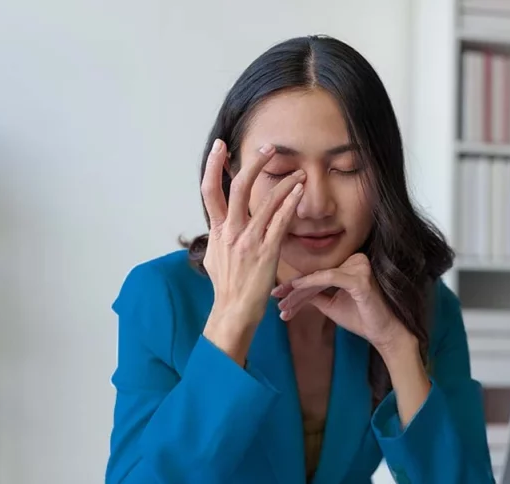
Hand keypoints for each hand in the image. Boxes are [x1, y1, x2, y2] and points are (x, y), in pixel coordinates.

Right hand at [200, 140, 304, 363]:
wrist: (234, 310)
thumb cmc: (226, 287)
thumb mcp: (214, 257)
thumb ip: (217, 237)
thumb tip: (216, 224)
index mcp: (217, 230)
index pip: (210, 190)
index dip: (214, 166)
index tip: (221, 146)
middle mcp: (231, 232)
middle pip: (238, 187)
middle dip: (253, 163)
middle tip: (268, 147)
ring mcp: (249, 241)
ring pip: (265, 202)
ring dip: (284, 183)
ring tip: (298, 172)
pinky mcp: (267, 251)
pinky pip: (280, 221)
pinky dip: (290, 203)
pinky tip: (299, 192)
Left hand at [271, 253, 413, 354]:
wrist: (385, 334)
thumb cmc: (363, 319)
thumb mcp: (332, 305)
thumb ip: (315, 295)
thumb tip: (293, 291)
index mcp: (349, 265)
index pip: (318, 274)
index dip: (297, 285)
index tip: (278, 294)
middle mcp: (355, 260)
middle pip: (316, 275)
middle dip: (294, 291)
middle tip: (276, 299)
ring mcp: (358, 266)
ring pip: (319, 278)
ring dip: (299, 293)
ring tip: (283, 306)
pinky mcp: (360, 277)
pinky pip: (329, 278)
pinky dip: (310, 285)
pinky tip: (295, 291)